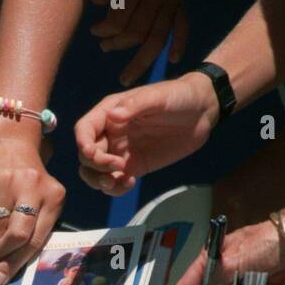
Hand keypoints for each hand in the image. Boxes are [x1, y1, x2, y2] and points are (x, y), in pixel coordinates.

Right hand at [0, 126, 65, 284]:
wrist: (8, 137)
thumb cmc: (26, 178)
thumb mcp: (42, 198)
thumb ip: (33, 229)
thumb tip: (7, 269)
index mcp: (53, 195)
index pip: (37, 239)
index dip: (18, 263)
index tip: (2, 278)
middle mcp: (31, 187)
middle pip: (17, 236)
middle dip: (1, 258)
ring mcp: (4, 182)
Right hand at [75, 72, 217, 195]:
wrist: (202, 112)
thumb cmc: (178, 96)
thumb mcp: (158, 97)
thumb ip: (135, 106)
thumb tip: (113, 116)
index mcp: (110, 112)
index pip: (84, 129)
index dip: (82, 143)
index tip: (93, 153)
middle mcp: (111, 133)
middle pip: (86, 155)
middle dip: (95, 165)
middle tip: (117, 168)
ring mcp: (121, 152)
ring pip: (95, 172)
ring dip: (99, 181)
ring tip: (118, 181)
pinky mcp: (134, 167)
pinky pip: (115, 182)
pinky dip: (116, 188)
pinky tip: (130, 183)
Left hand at [90, 0, 188, 85]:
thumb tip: (98, 2)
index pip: (118, 21)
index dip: (104, 31)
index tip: (95, 30)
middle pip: (137, 33)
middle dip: (117, 45)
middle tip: (103, 47)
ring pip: (158, 38)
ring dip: (141, 58)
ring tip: (125, 71)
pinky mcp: (180, 0)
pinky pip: (183, 26)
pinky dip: (179, 44)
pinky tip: (171, 60)